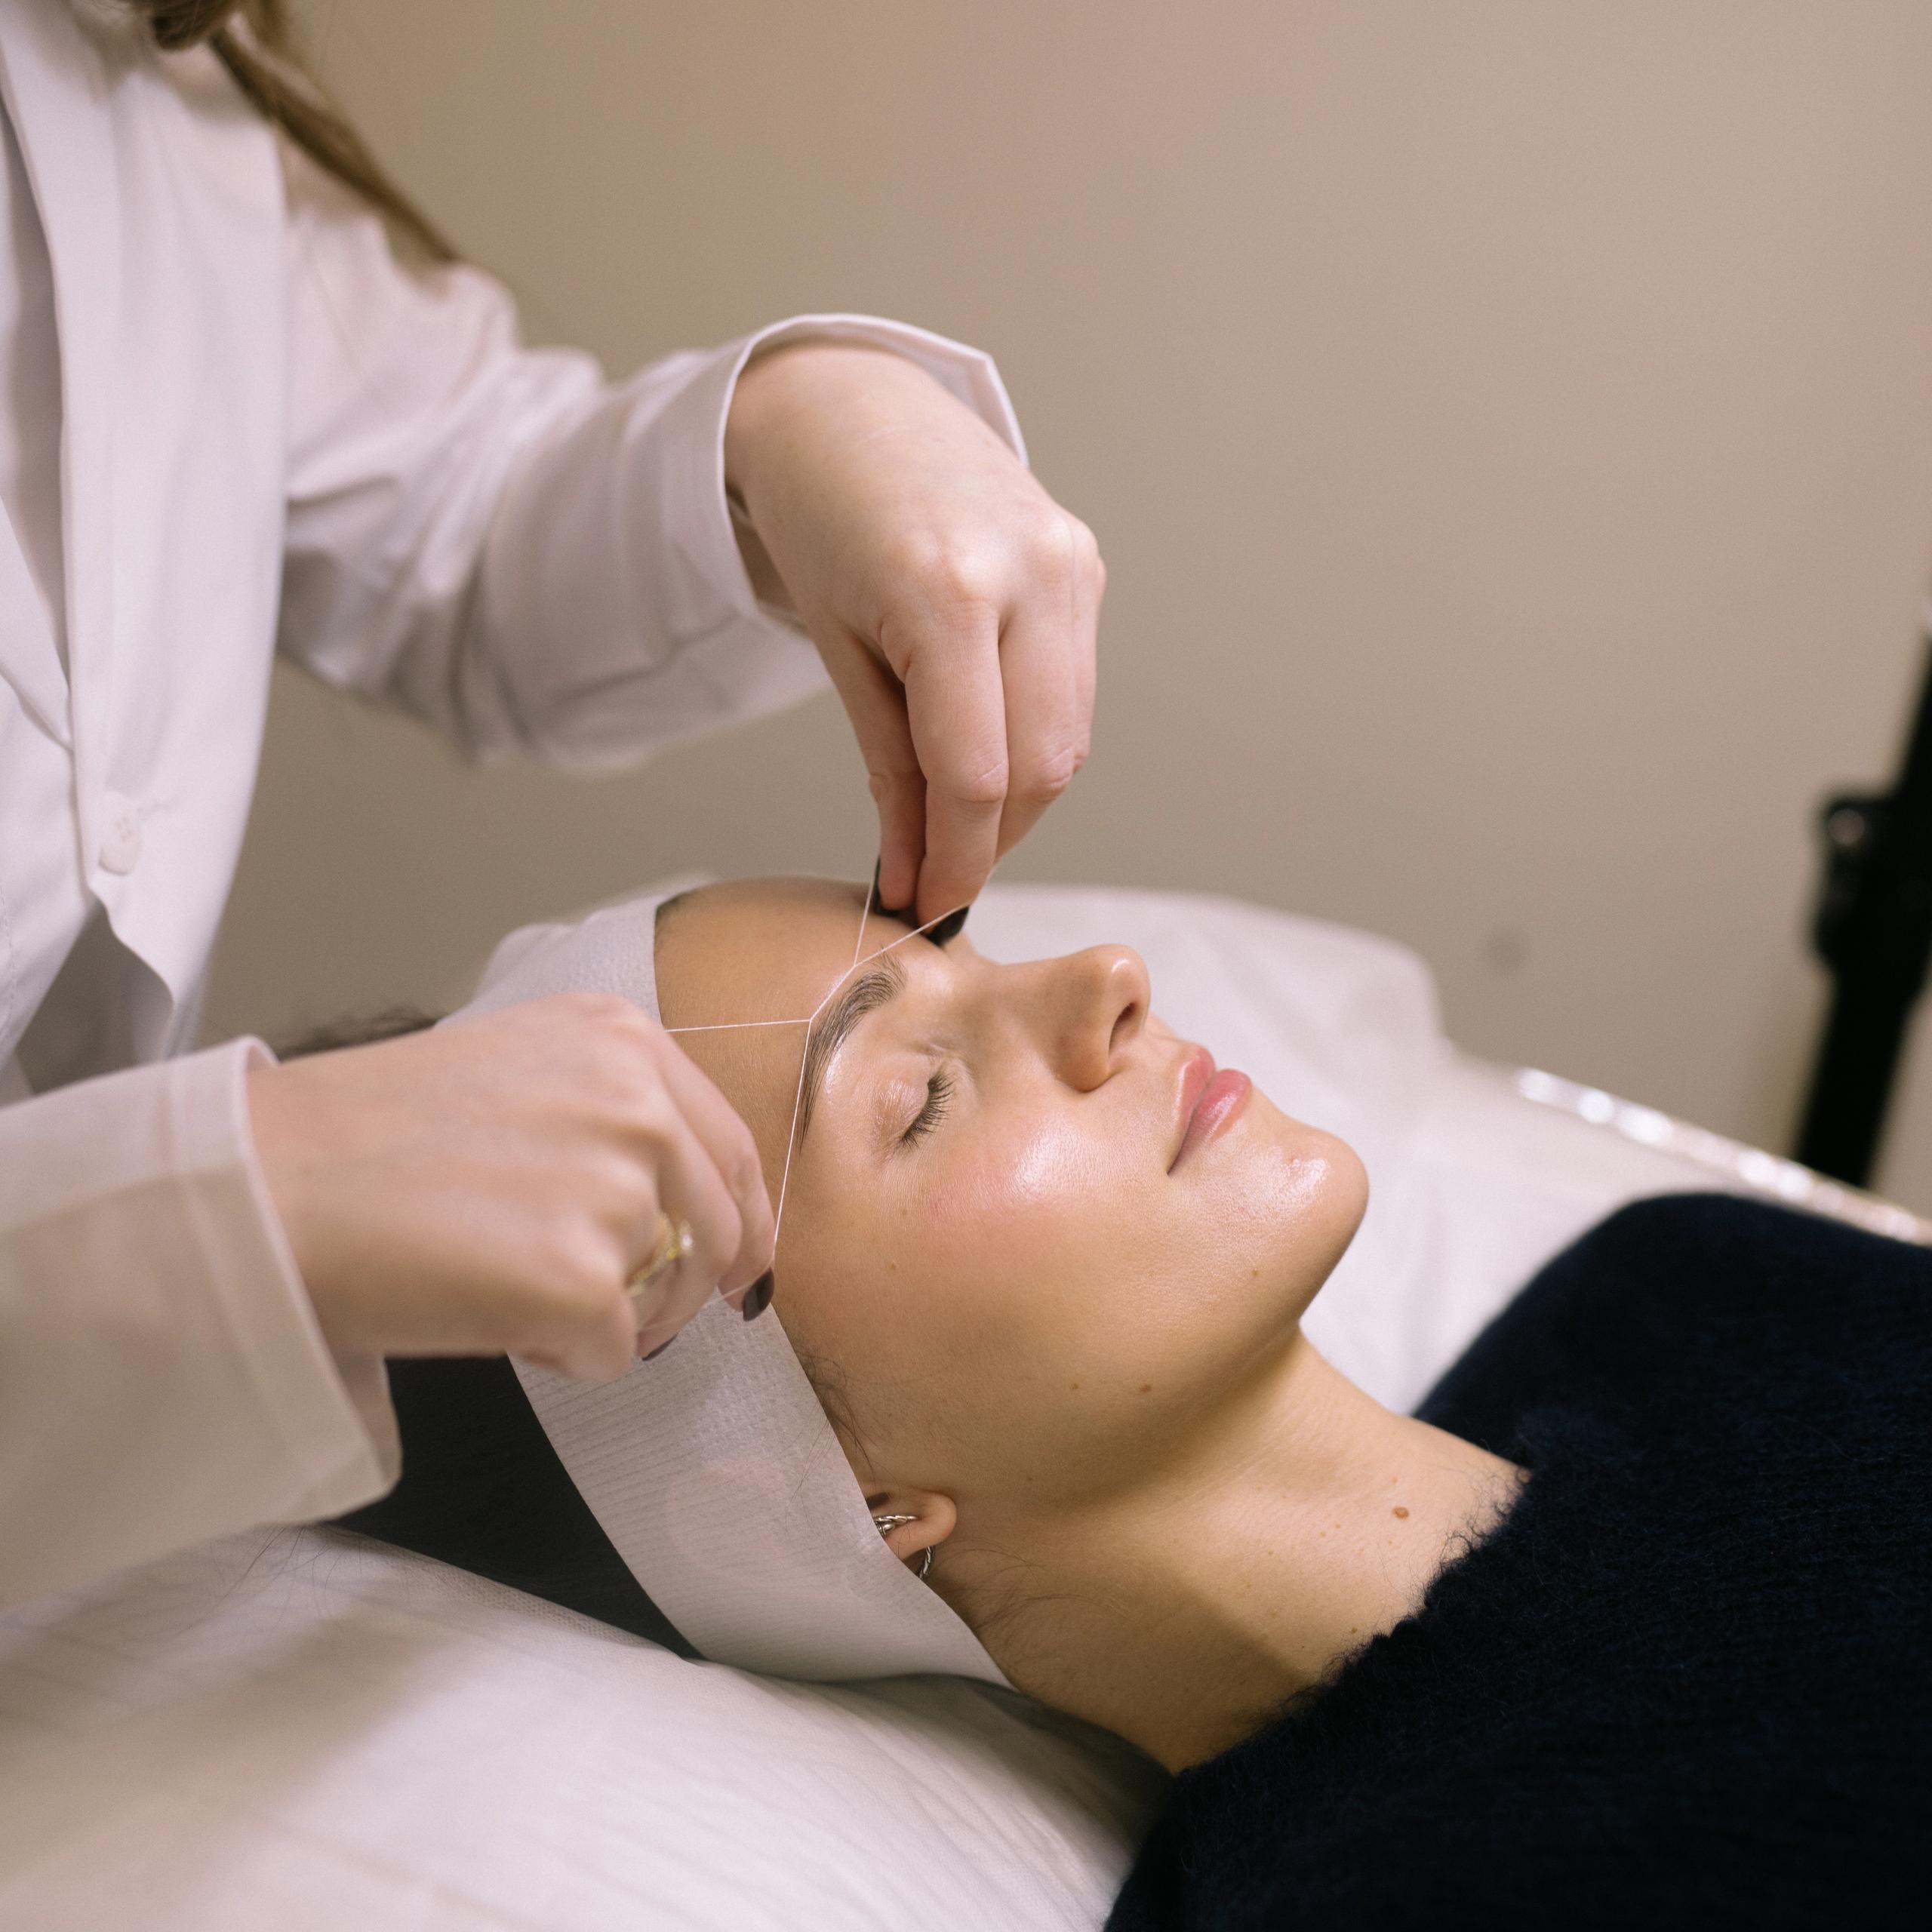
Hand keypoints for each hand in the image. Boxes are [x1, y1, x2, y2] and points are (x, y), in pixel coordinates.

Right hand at [248, 995, 774, 1380]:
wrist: (263, 1189)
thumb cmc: (361, 1141)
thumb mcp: (516, 1070)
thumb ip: (609, 1112)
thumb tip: (684, 1202)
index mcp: (622, 1038)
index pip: (732, 1146)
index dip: (739, 1219)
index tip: (736, 1263)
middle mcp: (637, 1098)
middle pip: (722, 1226)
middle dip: (683, 1284)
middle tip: (613, 1308)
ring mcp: (616, 1186)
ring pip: (673, 1294)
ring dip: (610, 1315)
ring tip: (508, 1286)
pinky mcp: (582, 1278)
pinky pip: (617, 1352)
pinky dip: (563, 1357)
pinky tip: (490, 1316)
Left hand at [724, 341, 1103, 923]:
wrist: (849, 404)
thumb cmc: (818, 521)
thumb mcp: (837, 653)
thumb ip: (887, 772)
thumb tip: (914, 880)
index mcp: (947, 592)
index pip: (976, 774)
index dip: (958, 859)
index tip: (930, 906)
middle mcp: (1029, 573)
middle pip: (1041, 767)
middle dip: (992, 838)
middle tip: (940, 873)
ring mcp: (1070, 562)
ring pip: (1070, 736)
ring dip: (1019, 797)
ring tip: (956, 814)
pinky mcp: (1086, 561)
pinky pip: (1075, 688)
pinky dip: (1034, 737)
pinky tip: (985, 743)